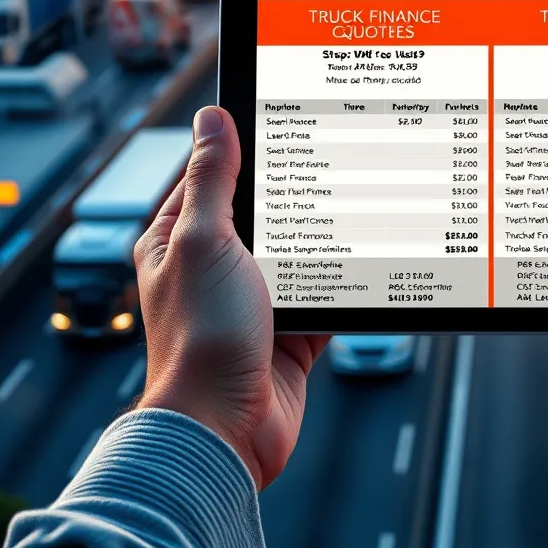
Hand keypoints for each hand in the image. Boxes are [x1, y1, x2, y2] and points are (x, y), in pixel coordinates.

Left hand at [134, 106, 329, 489]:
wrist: (226, 430)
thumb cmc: (201, 337)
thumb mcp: (205, 241)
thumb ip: (214, 180)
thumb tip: (211, 118)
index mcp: (180, 240)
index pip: (211, 175)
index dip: (244, 146)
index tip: (285, 119)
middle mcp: (215, 267)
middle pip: (263, 212)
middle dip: (296, 192)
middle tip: (338, 156)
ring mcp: (255, 299)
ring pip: (299, 251)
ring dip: (324, 237)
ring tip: (359, 202)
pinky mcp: (291, 330)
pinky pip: (325, 293)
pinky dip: (344, 281)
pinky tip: (368, 261)